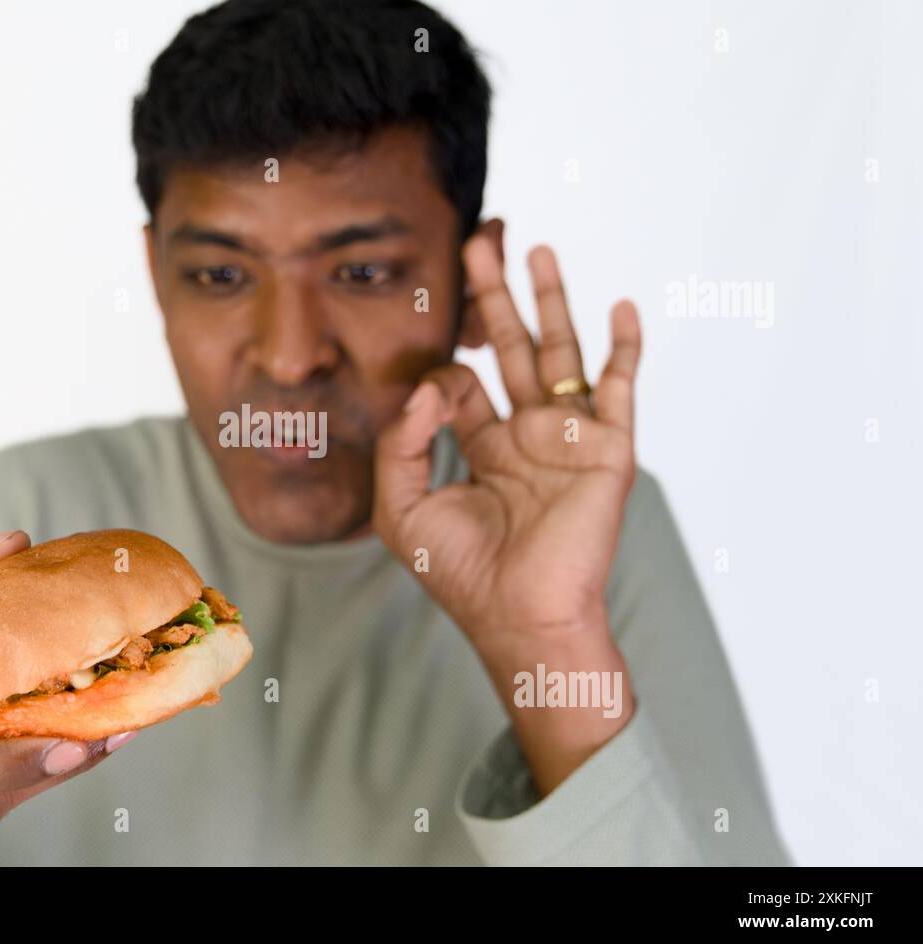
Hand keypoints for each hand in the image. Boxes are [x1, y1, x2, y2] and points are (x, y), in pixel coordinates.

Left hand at [372, 223, 641, 790]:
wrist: (522, 617)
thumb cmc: (463, 574)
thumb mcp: (404, 509)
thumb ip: (401, 444)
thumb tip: (427, 386)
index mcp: (485, 448)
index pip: (464, 386)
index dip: (440, 375)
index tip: (431, 398)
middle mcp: (528, 436)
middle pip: (511, 349)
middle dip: (493, 298)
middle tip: (480, 244)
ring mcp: (569, 439)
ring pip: (561, 353)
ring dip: (550, 301)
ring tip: (537, 249)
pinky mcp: (606, 449)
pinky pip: (618, 388)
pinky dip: (623, 347)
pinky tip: (621, 305)